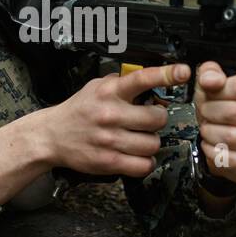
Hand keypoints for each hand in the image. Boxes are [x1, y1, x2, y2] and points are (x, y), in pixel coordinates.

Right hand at [35, 63, 187, 177]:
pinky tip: (137, 155)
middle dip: (156, 120)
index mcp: (109, 91)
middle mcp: (110, 114)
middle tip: (147, 121)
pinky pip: (144, 165)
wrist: (51, 136)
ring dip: (150, 142)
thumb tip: (150, 77)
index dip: (166, 74)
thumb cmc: (78, 111)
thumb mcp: (96, 87)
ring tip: (138, 139)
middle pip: (157, 118)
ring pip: (153, 143)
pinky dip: (145, 162)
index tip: (184, 72)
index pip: (142, 78)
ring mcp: (110, 140)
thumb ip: (122, 82)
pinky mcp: (109, 162)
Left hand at [193, 61, 235, 183]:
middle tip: (206, 115)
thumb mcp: (216, 85)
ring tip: (210, 130)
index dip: (216, 92)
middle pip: (233, 112)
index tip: (209, 96)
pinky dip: (215, 153)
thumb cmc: (224, 110)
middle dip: (209, 113)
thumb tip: (211, 80)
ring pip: (230, 137)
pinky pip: (232, 160)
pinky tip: (214, 146)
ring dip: (210, 134)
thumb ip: (211, 74)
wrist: (229, 142)